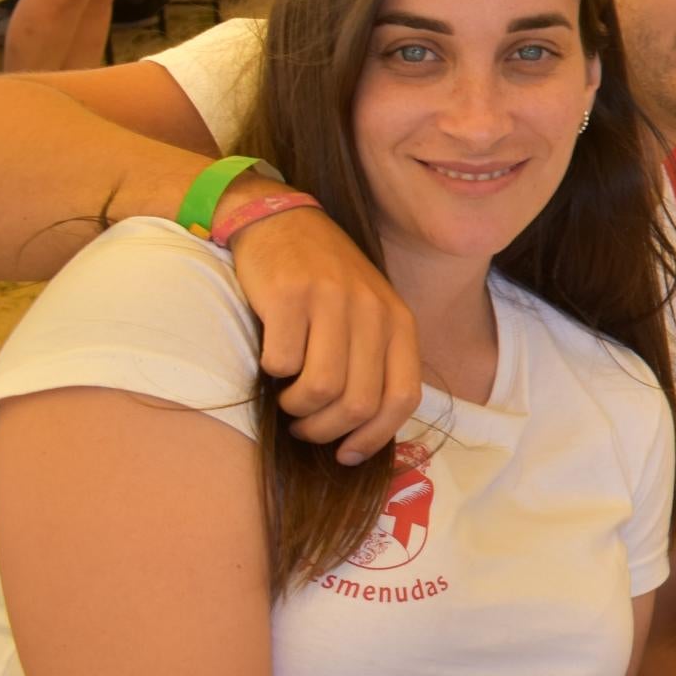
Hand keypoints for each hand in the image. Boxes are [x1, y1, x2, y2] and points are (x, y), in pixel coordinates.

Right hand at [223, 193, 423, 461]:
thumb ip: (375, 363)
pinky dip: (272, 374)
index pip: (404, 398)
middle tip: (304, 427)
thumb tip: (363, 435)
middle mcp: (373, 311)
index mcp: (399, 322)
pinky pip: (282, 362)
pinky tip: (271, 361)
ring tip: (287, 400)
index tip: (347, 455)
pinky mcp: (291, 294)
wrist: (280, 221)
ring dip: (298, 409)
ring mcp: (333, 300)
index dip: (375, 437)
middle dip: (326, 431)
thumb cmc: (323, 283)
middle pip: (359, 403)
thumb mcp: (366, 316)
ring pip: (322, 389)